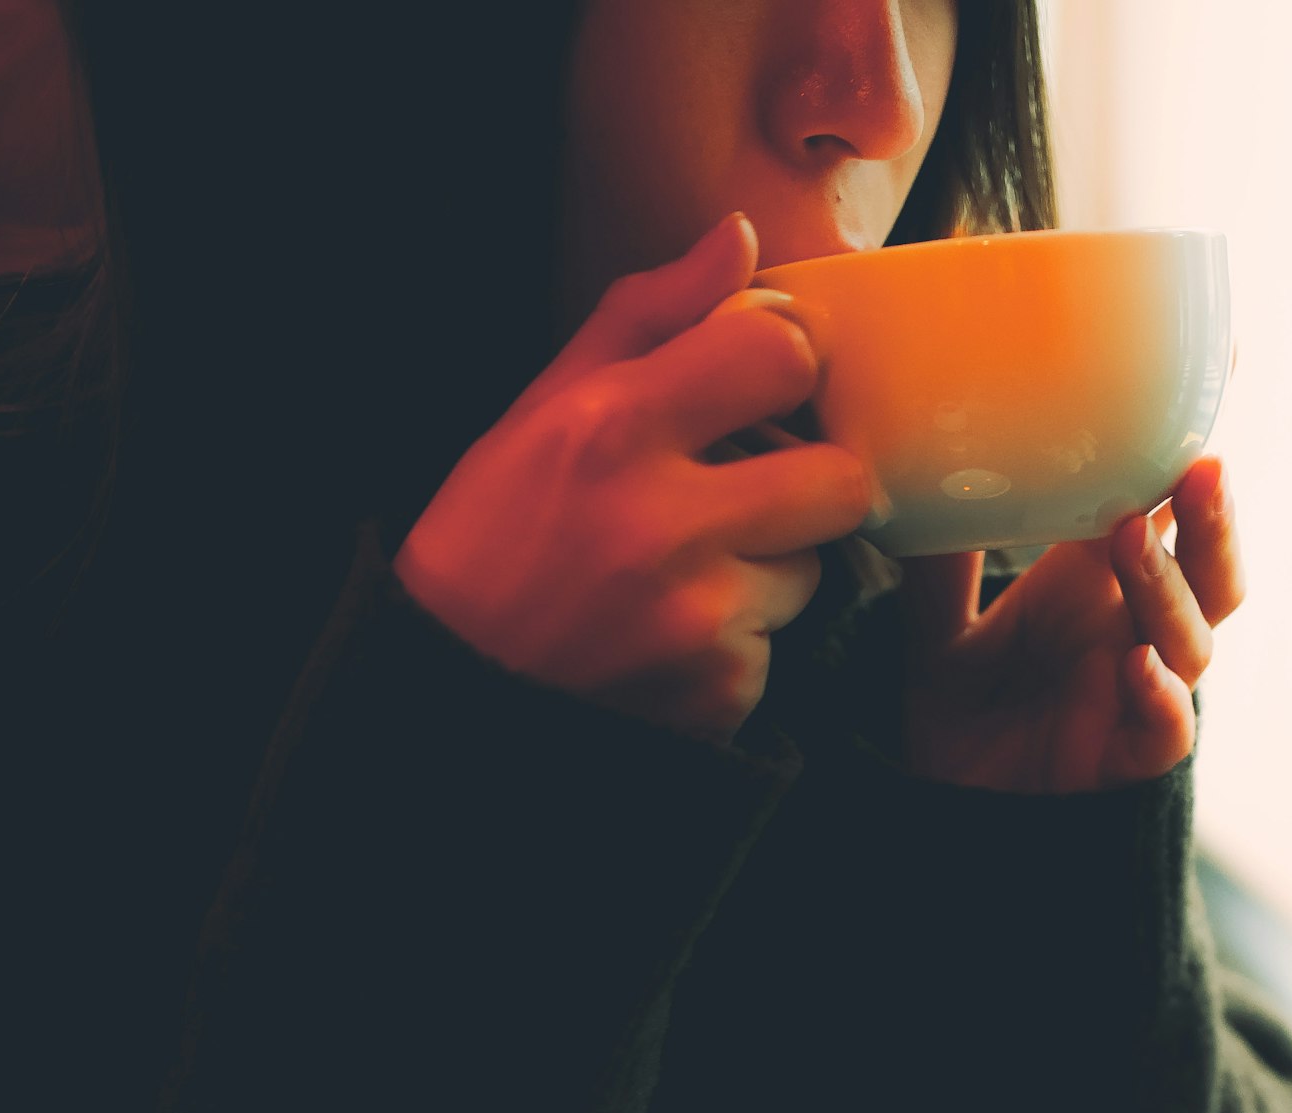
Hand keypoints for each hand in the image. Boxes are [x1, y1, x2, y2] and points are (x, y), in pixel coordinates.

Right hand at [395, 213, 875, 740]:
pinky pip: (775, 648)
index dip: (785, 365)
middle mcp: (662, 521)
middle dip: (805, 482)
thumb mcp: (544, 408)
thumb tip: (739, 240)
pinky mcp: (717, 693)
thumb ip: (647, 316)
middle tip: (746, 494)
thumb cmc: (495, 536)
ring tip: (680, 578)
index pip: (780, 353)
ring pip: (810, 569)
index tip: (761, 386)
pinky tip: (664, 640)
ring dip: (765, 569)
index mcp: (613, 427)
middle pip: (839, 478)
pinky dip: (733, 646)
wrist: (452, 689)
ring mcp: (697, 616)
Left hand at [899, 456, 1246, 794]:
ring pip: (1194, 637)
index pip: (1167, 508)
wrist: (952, 810)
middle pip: (1209, 568)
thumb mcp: (937, 624)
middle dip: (1213, 519)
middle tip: (1200, 465)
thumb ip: (939, 563)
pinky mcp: (1129, 759)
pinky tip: (1137, 665)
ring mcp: (1142, 692)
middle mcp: (1137, 628)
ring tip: (1132, 536)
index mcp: (1104, 582)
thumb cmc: (966, 707)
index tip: (1218, 377)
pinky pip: (1166, 728)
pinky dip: (1160, 697)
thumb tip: (914, 473)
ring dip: (1169, 586)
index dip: (1190, 451)